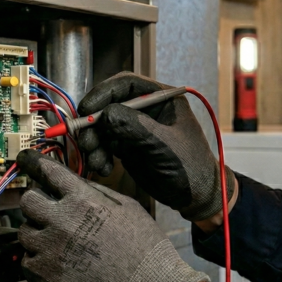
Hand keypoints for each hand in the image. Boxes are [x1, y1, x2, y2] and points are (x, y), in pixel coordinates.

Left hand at [16, 149, 208, 281]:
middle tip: (48, 214)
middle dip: (37, 204)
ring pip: (24, 231)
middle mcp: (62, 219)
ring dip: (37, 235)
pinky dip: (37, 262)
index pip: (47, 170)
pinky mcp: (45, 274)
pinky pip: (26, 261)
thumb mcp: (127, 207)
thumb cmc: (146, 249)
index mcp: (83, 199)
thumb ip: (95, 192)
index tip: (26, 161)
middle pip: (28, 200)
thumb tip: (75, 185)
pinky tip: (55, 263)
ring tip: (57, 244)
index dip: (33, 162)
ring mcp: (51, 247)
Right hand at [78, 72, 234, 222]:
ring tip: (95, 161)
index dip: (103, 93)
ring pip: (103, 126)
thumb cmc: (190, 166)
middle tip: (85, 140)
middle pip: (109, 105)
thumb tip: (104, 114)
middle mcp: (145, 110)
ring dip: (94, 142)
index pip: (126, 84)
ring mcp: (135, 128)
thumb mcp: (162, 144)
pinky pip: (105, 145)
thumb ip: (134, 126)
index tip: (87, 108)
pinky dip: (100, 155)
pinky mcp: (128, 146)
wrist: (196, 197)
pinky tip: (104, 168)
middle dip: (94, 123)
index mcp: (161, 98)